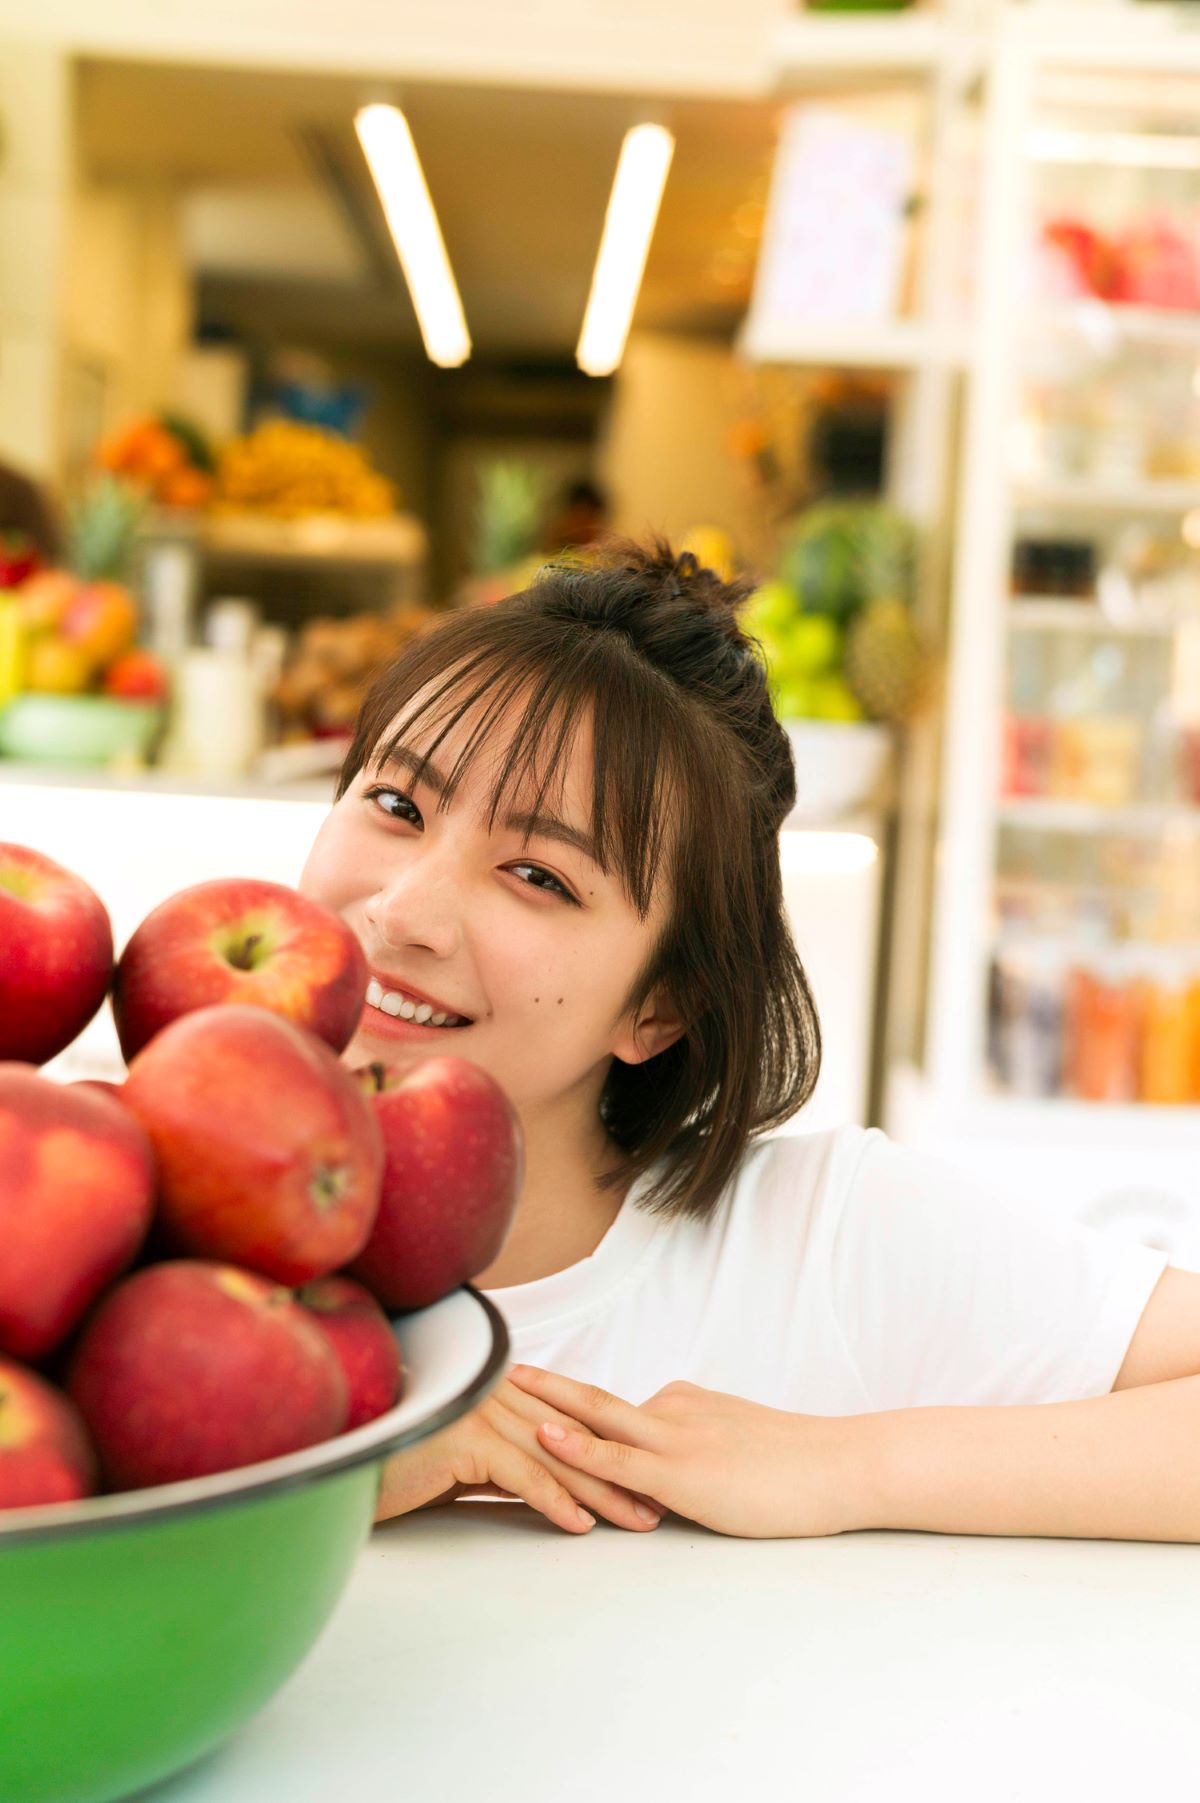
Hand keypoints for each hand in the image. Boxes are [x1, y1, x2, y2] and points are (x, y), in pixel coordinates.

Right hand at [372, 1368, 664, 1535]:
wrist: (349, 1467)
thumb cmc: (405, 1469)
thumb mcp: (469, 1467)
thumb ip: (509, 1462)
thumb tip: (554, 1485)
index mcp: (498, 1391)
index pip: (567, 1424)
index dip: (608, 1453)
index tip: (646, 1482)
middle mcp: (493, 1393)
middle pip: (570, 1439)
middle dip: (617, 1474)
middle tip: (656, 1506)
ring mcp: (478, 1411)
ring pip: (554, 1456)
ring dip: (599, 1492)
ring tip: (634, 1520)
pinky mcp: (462, 1439)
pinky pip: (519, 1475)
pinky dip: (554, 1500)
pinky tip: (579, 1525)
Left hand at [506, 1365, 872, 1538]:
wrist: (841, 1465)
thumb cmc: (797, 1464)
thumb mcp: (734, 1443)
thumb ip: (692, 1449)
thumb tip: (658, 1474)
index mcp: (680, 1404)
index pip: (609, 1407)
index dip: (561, 1403)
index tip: (520, 1389)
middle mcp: (669, 1410)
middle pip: (589, 1397)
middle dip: (536, 1386)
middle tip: (488, 1369)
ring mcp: (673, 1439)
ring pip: (594, 1419)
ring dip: (541, 1407)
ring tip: (495, 1394)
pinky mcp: (681, 1473)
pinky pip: (618, 1460)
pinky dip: (576, 1447)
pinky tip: (543, 1438)